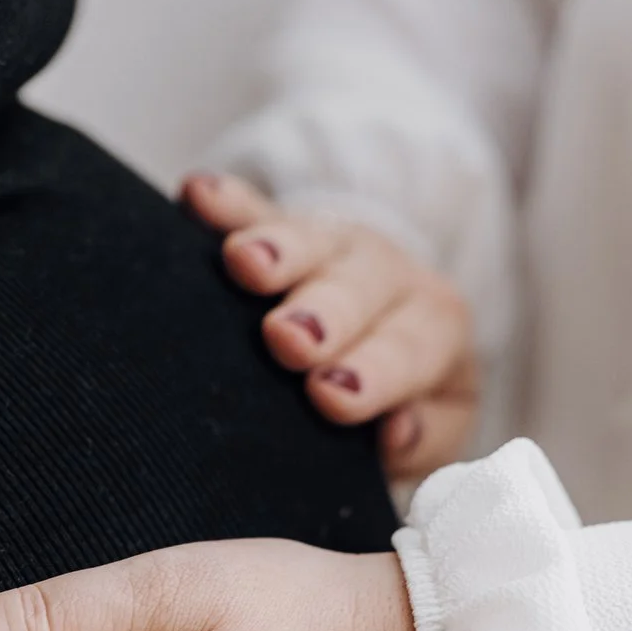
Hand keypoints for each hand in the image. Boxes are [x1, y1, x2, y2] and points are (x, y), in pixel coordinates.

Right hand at [183, 171, 477, 483]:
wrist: (393, 327)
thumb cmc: (406, 398)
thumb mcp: (433, 424)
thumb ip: (426, 435)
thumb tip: (398, 433)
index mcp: (432, 330)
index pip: (408, 350)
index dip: (373, 373)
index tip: (330, 395)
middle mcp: (388, 278)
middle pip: (358, 290)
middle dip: (322, 313)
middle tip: (286, 338)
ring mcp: (332, 247)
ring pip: (309, 242)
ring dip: (277, 251)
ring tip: (242, 261)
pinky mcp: (279, 226)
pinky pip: (252, 209)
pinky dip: (225, 205)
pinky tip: (198, 195)